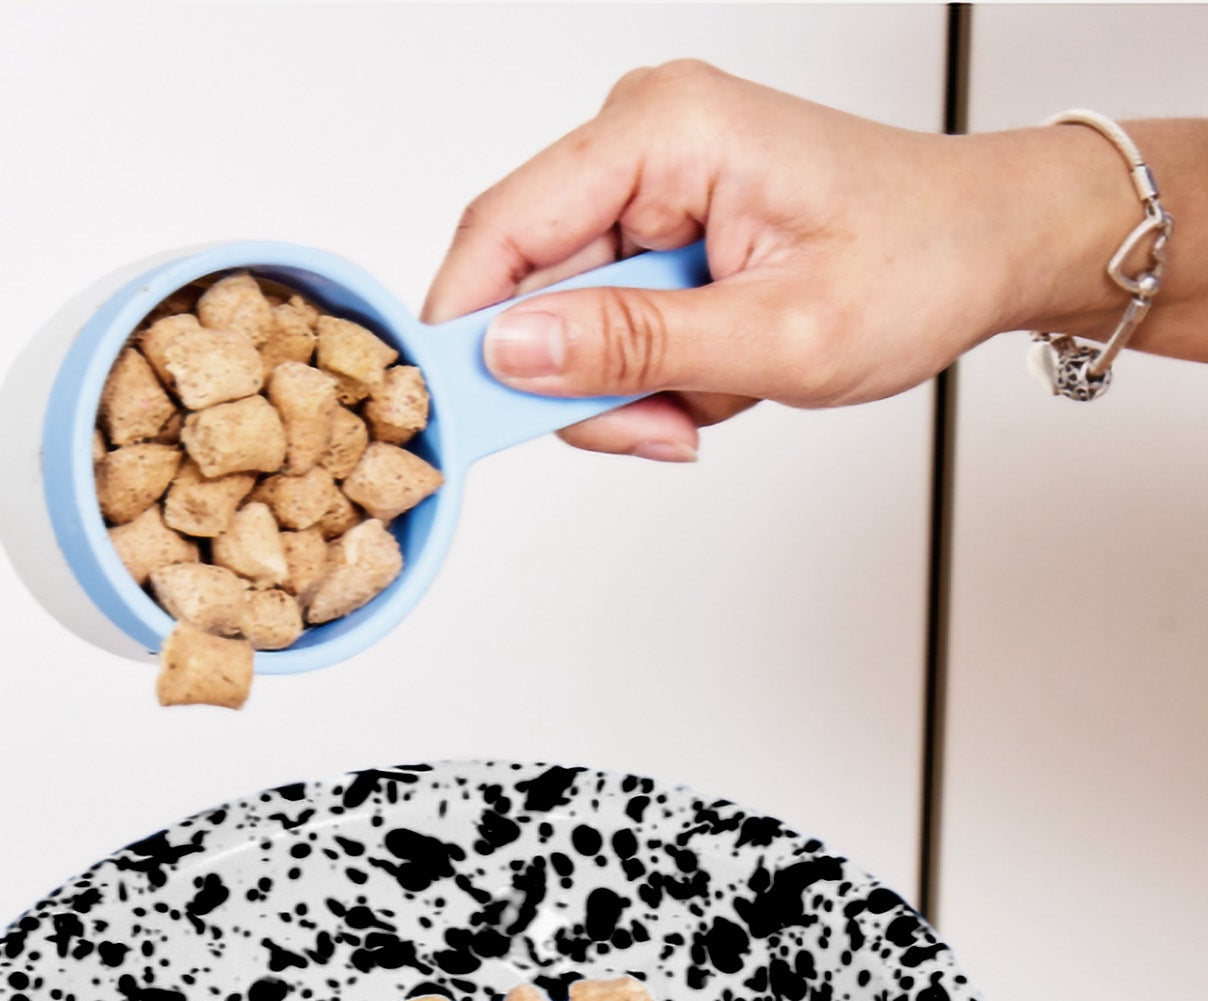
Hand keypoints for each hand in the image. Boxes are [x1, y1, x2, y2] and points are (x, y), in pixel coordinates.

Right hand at [425, 63, 1201, 458]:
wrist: (986, 247)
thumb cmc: (918, 261)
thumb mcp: (776, 335)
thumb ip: (634, 345)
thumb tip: (514, 353)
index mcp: (664, 129)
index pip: (503, 229)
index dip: (465, 331)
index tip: (459, 417)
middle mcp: (644, 138)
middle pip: (531, 287)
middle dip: (586, 380)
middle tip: (663, 427)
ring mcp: (650, 180)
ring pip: (569, 319)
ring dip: (631, 384)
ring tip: (714, 395)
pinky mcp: (662, 221)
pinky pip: (610, 319)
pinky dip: (655, 370)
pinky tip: (717, 371)